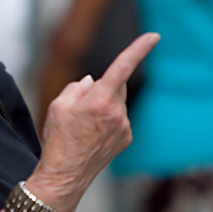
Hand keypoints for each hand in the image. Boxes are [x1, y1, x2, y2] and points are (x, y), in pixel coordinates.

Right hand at [27, 32, 159, 211]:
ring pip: (117, 103)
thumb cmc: (58, 139)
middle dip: (102, 87)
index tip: (154, 36)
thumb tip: (92, 81)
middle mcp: (117, 112)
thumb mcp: (58, 104)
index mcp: (99, 99)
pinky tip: (92, 134)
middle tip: (80, 106)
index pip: (122, 66)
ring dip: (104, 105)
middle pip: (116, 85)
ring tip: (84, 126)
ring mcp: (124, 127)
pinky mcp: (126, 138)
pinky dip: (108, 119)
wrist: (65, 175)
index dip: (139, 48)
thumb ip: (77, 86)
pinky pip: (119, 118)